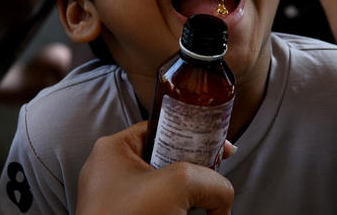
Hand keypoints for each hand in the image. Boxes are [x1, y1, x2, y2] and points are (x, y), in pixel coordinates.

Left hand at [76, 122, 234, 214]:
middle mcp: (113, 173)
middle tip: (216, 179)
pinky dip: (179, 212)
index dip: (193, 135)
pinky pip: (160, 210)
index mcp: (115, 150)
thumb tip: (223, 191)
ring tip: (208, 204)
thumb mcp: (177, 185)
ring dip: (190, 197)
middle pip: (168, 160)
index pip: (163, 129)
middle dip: (196, 171)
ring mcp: (119, 200)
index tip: (218, 145)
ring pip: (167, 190)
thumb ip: (210, 180)